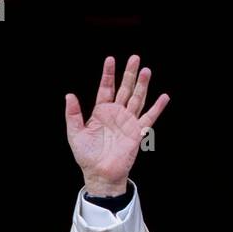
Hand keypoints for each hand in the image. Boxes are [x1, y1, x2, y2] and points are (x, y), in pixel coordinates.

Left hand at [65, 54, 169, 196]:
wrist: (99, 174)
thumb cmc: (87, 156)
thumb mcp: (75, 133)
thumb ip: (73, 114)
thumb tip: (69, 95)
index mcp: (101, 112)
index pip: (106, 88)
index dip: (108, 74)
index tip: (110, 59)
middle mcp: (116, 114)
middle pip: (124, 89)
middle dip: (129, 74)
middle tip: (134, 57)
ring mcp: (128, 122)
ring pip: (137, 99)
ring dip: (142, 85)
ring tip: (146, 70)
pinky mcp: (137, 133)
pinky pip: (149, 118)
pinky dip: (157, 108)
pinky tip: (164, 97)